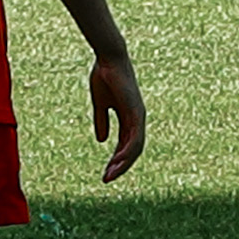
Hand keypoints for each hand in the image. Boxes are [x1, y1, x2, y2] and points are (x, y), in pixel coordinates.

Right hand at [90, 51, 145, 182]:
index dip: (116, 160)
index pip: (126, 145)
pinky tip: (117, 161)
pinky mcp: (136, 113)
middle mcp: (137, 119)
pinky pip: (134, 138)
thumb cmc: (104, 77)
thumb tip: (102, 141)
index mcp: (129, 117)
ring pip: (135, 148)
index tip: (106, 172)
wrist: (108, 60)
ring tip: (110, 175)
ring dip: (122, 163)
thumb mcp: (100, 104)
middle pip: (133, 150)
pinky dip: (126, 152)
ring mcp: (138, 116)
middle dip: (120, 166)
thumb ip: (102, 121)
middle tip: (107, 179)